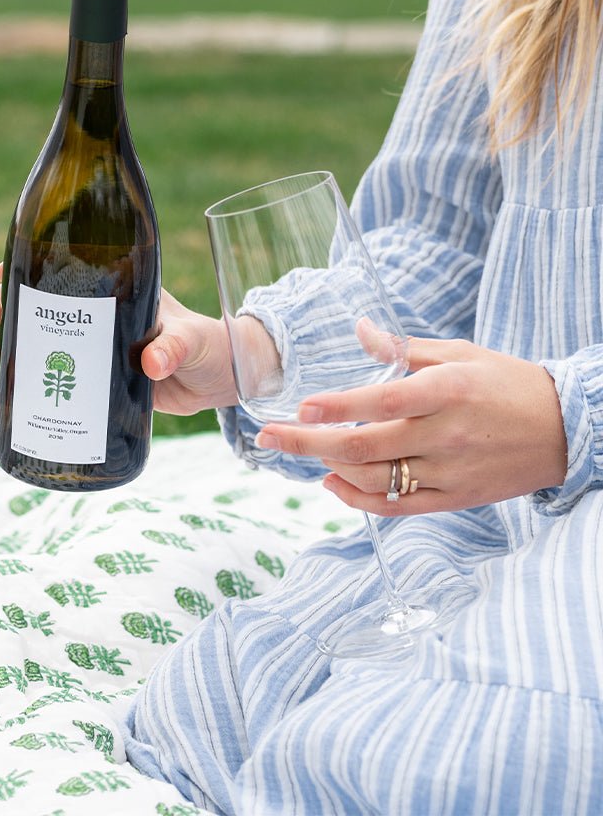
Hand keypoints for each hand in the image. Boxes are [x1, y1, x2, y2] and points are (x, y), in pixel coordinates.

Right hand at [0, 272, 240, 415]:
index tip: (1, 276)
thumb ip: (174, 348)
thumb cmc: (211, 345)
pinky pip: (56, 379)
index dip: (30, 270)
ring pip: (44, 343)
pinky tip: (4, 396)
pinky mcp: (98, 381)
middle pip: (44, 308)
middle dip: (9, 312)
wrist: (222, 380)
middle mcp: (100, 317)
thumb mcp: (193, 341)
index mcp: (119, 292)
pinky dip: (29, 386)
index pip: (67, 271)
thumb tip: (152, 364)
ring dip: (13, 349)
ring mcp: (96, 349)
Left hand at [255, 337, 567, 514]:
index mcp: (448, 392)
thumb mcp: (459, 353)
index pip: (384, 403)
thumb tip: (359, 328)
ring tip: (301, 450)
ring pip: (376, 479)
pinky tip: (332, 484)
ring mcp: (450, 472)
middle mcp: (446, 435)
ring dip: (330, 467)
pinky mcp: (455, 498)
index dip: (340, 407)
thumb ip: (403, 348)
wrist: (567, 429)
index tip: (302, 406)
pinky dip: (360, 500)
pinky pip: (399, 506)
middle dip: (308, 443)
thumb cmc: (507, 382)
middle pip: (366, 447)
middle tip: (268, 437)